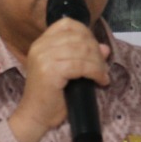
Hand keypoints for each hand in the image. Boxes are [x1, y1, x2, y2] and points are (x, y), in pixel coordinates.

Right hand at [8, 16, 109, 141]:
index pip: (67, 24)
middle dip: (96, 51)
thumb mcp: (68, 72)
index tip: (95, 49)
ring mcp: (44, 57)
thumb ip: (83, 56)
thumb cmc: (50, 97)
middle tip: (103, 67)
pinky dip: (96, 72)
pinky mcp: (51, 71)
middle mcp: (40, 46)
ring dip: (98, 63)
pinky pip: (82, 65)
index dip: (86, 33)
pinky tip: (100, 81)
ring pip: (83, 50)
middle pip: (79, 37)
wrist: (35, 117)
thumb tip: (105, 48)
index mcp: (41, 43)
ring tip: (102, 75)